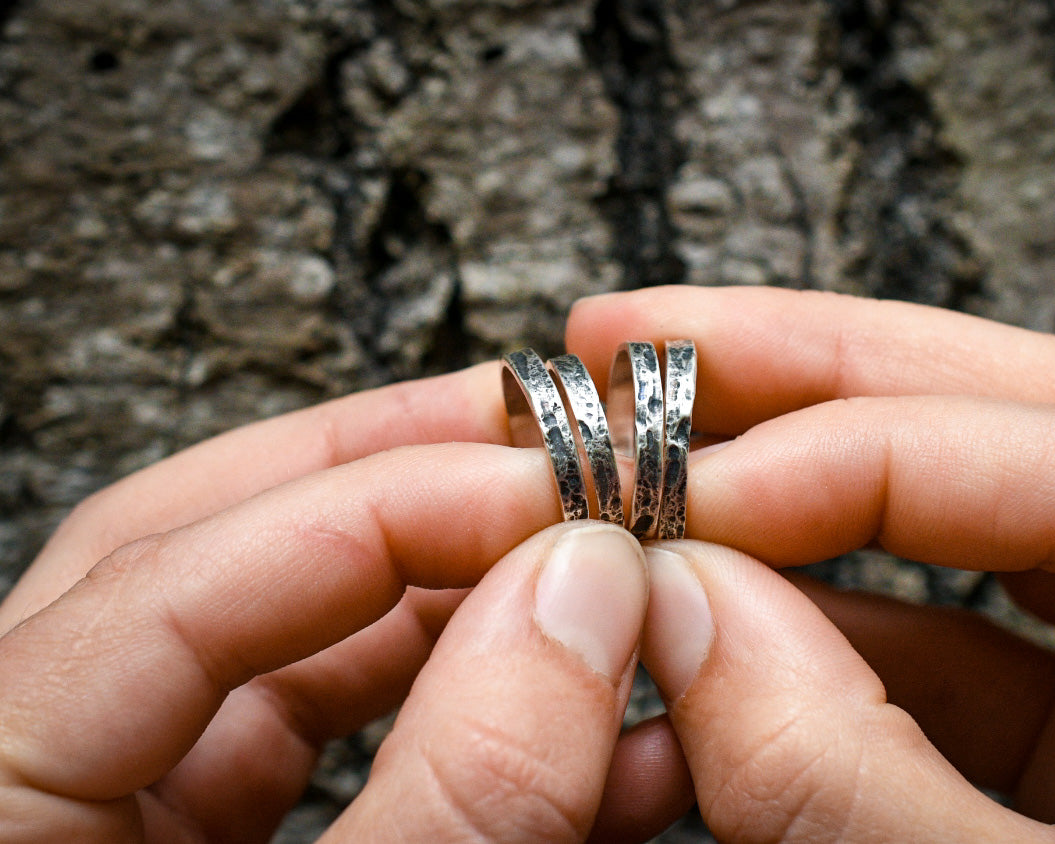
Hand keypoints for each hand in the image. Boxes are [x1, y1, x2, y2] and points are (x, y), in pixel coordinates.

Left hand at [0, 366, 690, 841]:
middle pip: (216, 554)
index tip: (551, 494)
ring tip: (600, 574)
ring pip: (302, 650)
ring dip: (470, 605)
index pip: (167, 575)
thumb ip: (456, 792)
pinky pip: (357, 752)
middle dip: (403, 483)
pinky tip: (615, 727)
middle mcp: (48, 780)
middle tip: (551, 445)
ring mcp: (136, 820)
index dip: (382, 506)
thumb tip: (587, 603)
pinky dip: (486, 725)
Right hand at [568, 285, 1054, 840]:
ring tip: (659, 448)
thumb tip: (679, 608)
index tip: (680, 490)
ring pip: (981, 512)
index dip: (851, 453)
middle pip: (1025, 417)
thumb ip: (848, 781)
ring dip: (804, 484)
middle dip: (819, 365)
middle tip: (644, 336)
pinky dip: (824, 624)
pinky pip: (954, 640)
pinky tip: (713, 613)